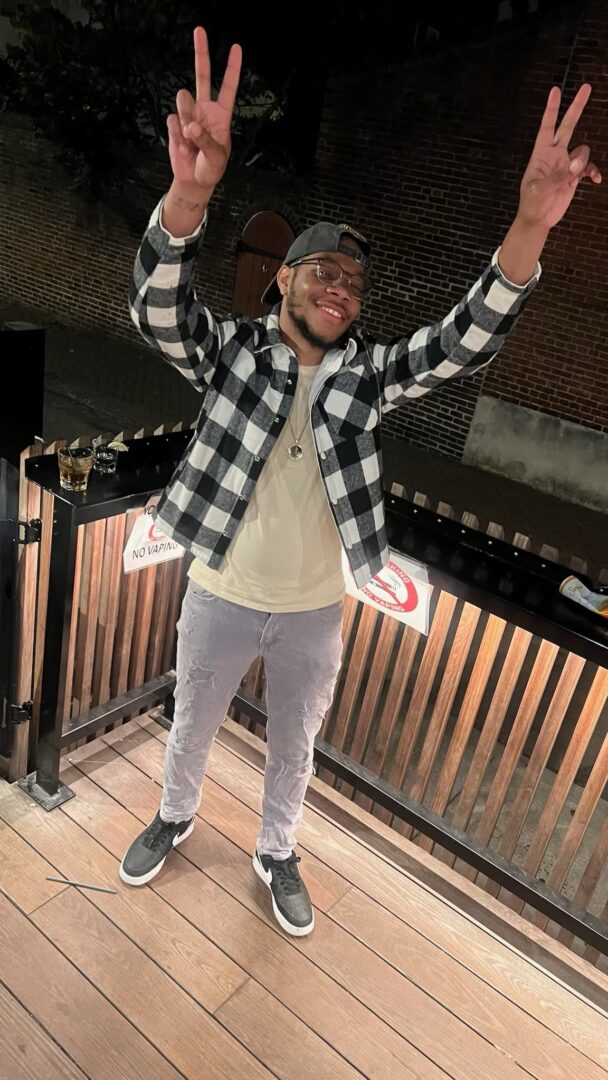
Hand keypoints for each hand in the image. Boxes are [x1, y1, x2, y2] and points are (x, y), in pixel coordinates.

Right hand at [167, 26, 241, 194]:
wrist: (194, 180)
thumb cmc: (211, 168)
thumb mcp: (216, 157)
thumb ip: (206, 140)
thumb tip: (191, 126)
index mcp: (221, 114)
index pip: (227, 86)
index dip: (232, 67)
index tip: (236, 47)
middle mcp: (205, 109)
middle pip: (202, 75)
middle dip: (201, 52)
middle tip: (199, 30)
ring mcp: (189, 114)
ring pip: (183, 98)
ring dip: (186, 118)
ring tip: (191, 140)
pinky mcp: (176, 123)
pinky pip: (174, 121)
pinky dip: (177, 136)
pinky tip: (183, 147)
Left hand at [517, 84, 601, 230]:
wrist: (538, 220)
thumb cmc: (532, 204)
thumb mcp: (539, 190)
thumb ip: (558, 176)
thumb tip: (576, 166)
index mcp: (541, 153)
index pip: (547, 126)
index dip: (552, 108)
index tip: (555, 90)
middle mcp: (555, 154)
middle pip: (568, 125)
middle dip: (577, 106)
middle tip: (587, 86)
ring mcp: (566, 164)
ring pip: (583, 150)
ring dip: (582, 162)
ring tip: (573, 177)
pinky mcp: (574, 176)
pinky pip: (588, 168)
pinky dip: (593, 172)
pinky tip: (595, 180)